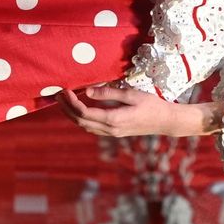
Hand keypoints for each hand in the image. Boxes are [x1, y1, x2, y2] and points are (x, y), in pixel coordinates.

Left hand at [58, 85, 207, 137]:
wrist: (166, 121)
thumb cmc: (152, 104)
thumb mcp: (131, 94)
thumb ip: (109, 93)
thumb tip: (88, 92)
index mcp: (114, 119)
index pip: (85, 113)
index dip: (71, 103)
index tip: (65, 90)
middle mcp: (110, 129)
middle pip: (81, 121)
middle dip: (67, 109)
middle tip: (57, 94)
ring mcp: (112, 133)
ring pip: (85, 127)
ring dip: (72, 115)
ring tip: (64, 102)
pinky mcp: (115, 133)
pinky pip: (93, 128)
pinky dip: (82, 120)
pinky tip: (79, 110)